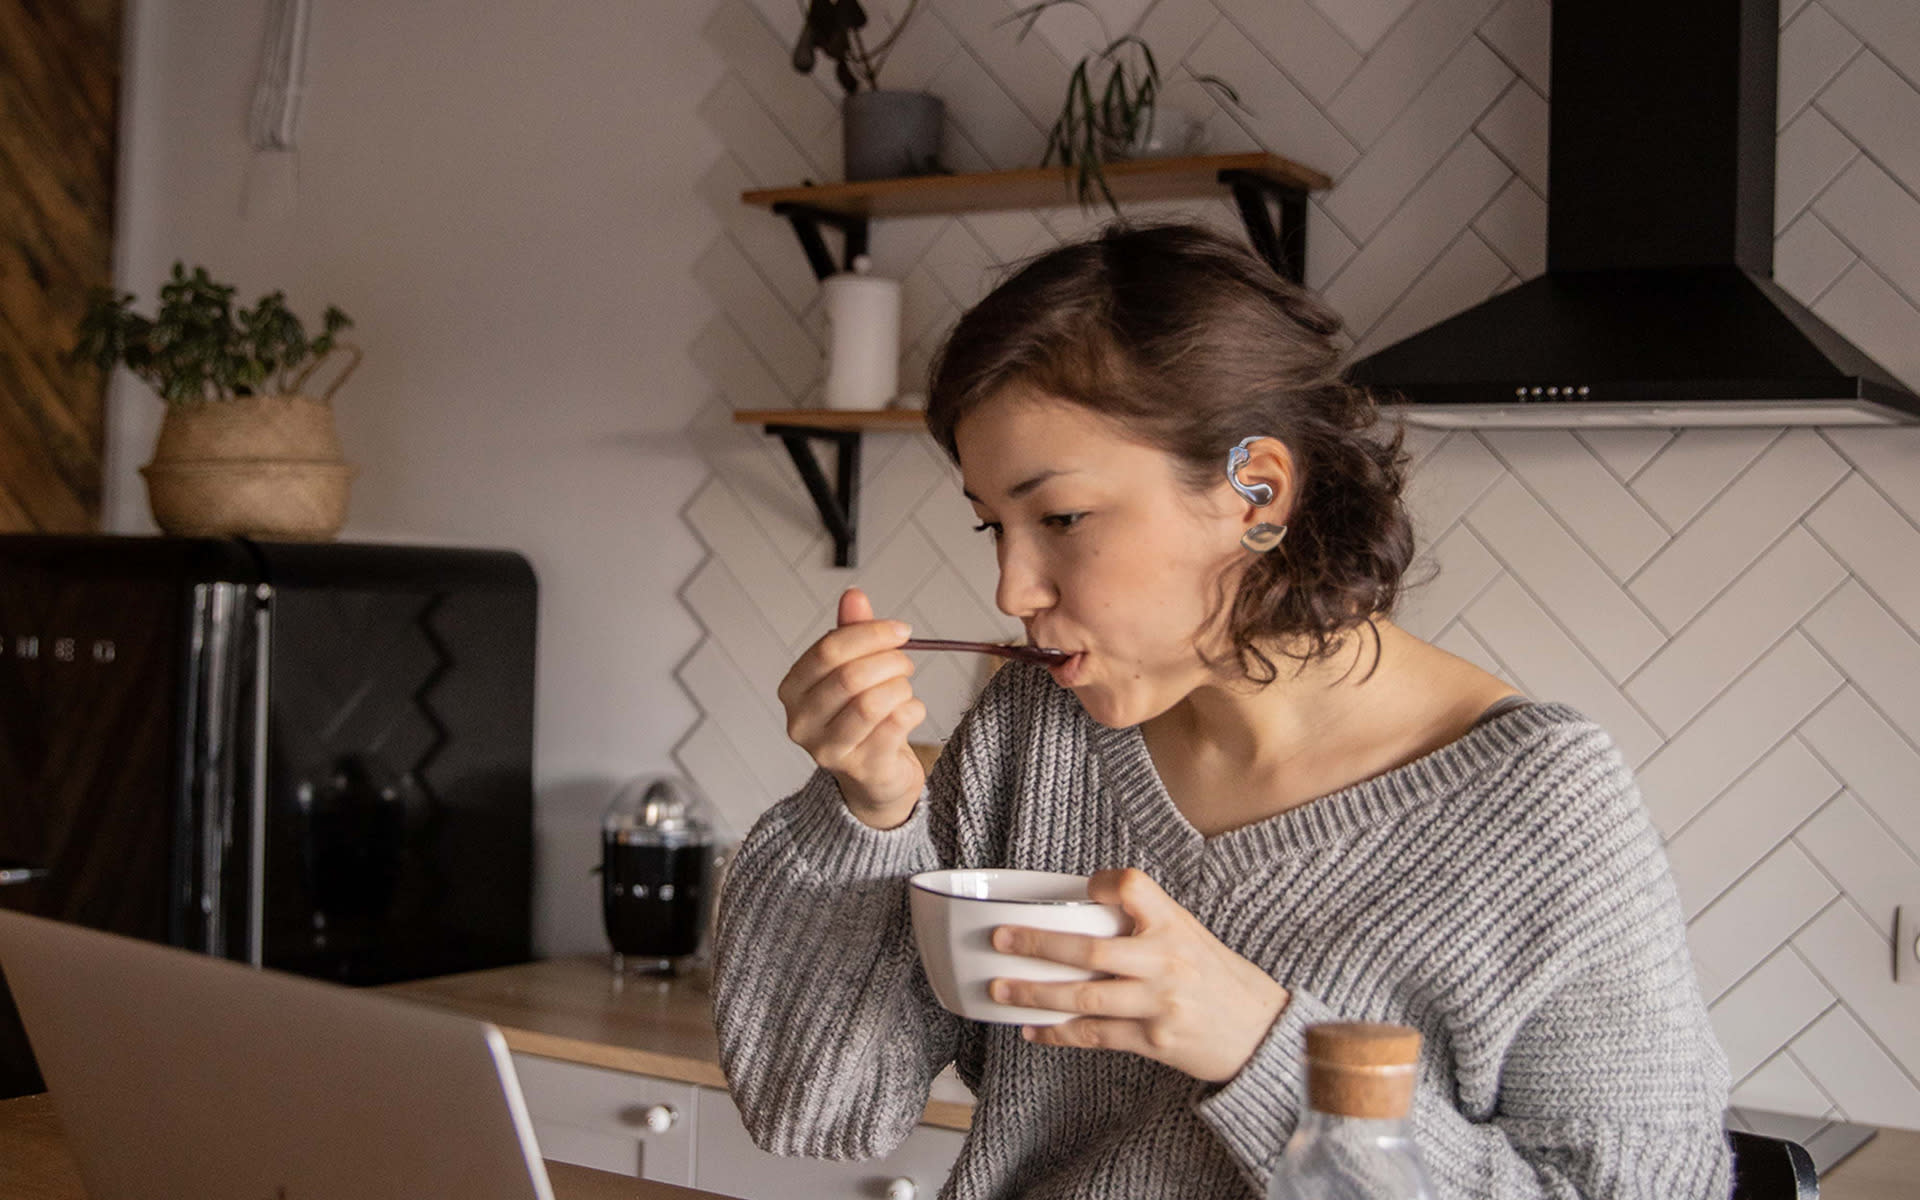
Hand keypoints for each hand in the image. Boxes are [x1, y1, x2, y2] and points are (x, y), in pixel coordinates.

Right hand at [776, 588, 925, 828]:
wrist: (874, 775)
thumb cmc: (860, 715)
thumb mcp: (852, 668)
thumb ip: (851, 631)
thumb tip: (853, 594)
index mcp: (792, 689)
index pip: (828, 650)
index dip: (870, 634)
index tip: (901, 630)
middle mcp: (801, 722)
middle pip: (850, 676)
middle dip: (889, 661)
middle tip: (906, 662)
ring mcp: (827, 750)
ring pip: (872, 703)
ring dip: (901, 687)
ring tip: (905, 687)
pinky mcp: (860, 769)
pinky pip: (894, 727)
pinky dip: (912, 710)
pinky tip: (911, 710)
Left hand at [989, 868, 1289, 1082]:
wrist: (1261, 1032)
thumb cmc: (1216, 977)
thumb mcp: (1190, 934)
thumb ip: (1146, 921)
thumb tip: (1081, 909)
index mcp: (1175, 924)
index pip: (1134, 888)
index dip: (1103, 885)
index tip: (1083, 888)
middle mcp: (1167, 961)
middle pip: (1091, 951)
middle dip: (1038, 946)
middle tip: (1000, 940)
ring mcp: (1159, 1004)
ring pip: (1084, 998)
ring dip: (1036, 994)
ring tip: (1001, 989)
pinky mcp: (1155, 1041)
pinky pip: (1096, 1035)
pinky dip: (1059, 1033)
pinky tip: (1032, 1029)